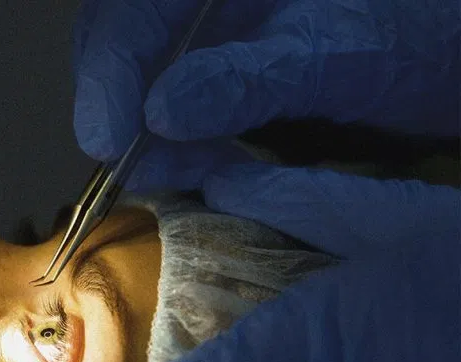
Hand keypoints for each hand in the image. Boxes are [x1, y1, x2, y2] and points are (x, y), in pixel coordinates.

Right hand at [73, 0, 459, 184]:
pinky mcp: (217, 60)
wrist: (443, 53)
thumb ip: (247, 80)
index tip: (108, 140)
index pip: (134, 8)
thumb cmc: (408, 40)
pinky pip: (169, 96)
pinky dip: (173, 139)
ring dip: (143, 130)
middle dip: (117, 101)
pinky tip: (194, 165)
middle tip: (126, 162)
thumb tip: (159, 114)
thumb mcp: (331, 58)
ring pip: (139, 70)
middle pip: (121, 34)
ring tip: (170, 172)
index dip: (109, 71)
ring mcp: (209, 25)